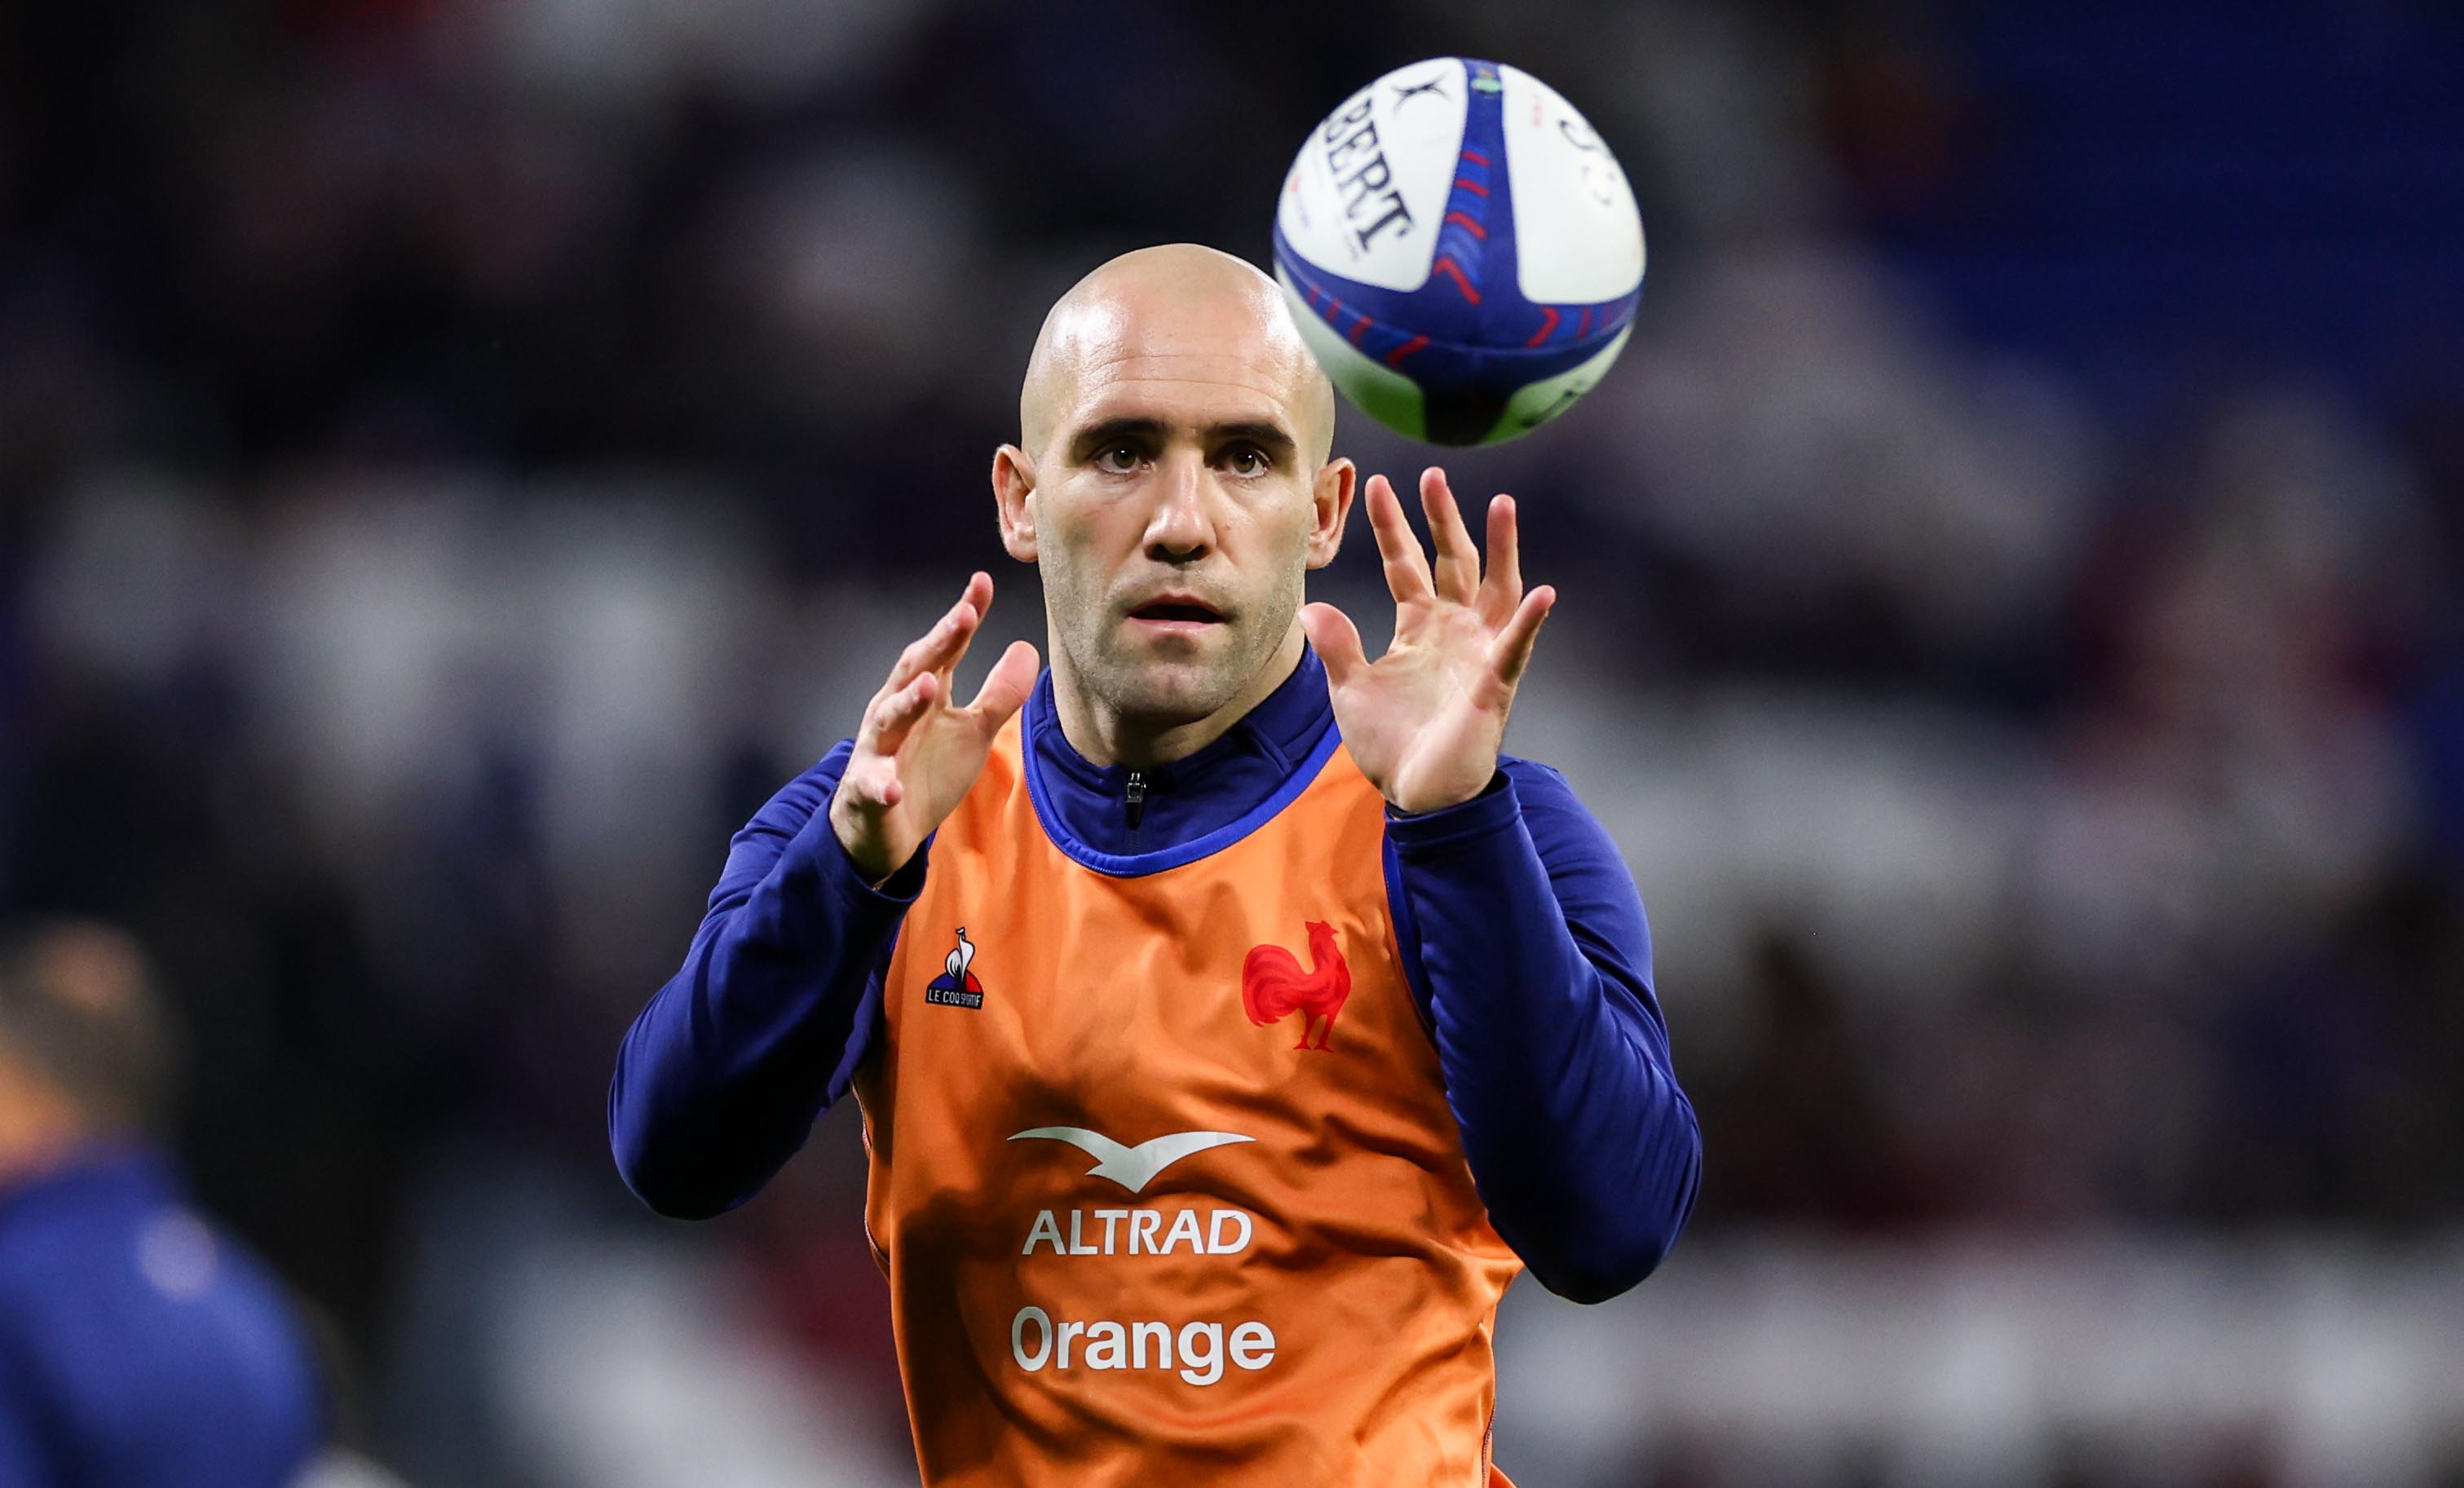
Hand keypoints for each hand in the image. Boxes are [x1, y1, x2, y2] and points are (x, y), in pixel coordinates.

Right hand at [829, 572, 1039, 883]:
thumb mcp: (972, 730)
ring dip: (907, 703)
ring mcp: (878, 750)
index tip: (983, 582)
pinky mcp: (867, 791)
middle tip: (964, 616)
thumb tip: (1026, 646)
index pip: (946, 650)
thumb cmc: (926, 769)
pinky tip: (892, 786)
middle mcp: (896, 713)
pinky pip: (873, 786)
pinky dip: (880, 785)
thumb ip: (999, 693)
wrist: (882, 826)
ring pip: (888, 721)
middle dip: (937, 644)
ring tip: (929, 686)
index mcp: (924, 694)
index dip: (963, 617)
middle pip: (915, 672)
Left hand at [1298, 468, 1554, 813]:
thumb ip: (1336, 646)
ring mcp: (1478, 653)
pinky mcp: (1495, 685)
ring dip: (1500, 548)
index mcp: (1418, 627)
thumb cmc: (1390, 744)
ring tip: (1501, 504)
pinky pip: (1515, 649)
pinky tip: (1541, 593)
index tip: (1376, 484)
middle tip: (1433, 474)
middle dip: (1443, 519)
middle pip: (1452, 562)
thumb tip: (1309, 607)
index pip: (1405, 565)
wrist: (1418, 795)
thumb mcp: (1350, 690)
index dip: (1391, 527)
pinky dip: (1529, 622)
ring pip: (1496, 589)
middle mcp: (1454, 630)